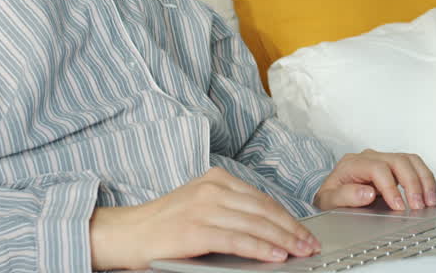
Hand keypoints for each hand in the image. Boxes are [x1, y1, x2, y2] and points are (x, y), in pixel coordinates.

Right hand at [88, 167, 319, 270]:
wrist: (126, 233)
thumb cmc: (163, 224)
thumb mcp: (200, 205)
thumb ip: (230, 209)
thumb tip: (267, 226)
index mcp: (216, 179)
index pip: (262, 199)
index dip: (287, 217)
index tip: (303, 231)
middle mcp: (213, 189)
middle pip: (264, 210)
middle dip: (291, 229)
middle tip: (309, 244)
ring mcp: (204, 208)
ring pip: (255, 225)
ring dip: (282, 241)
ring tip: (299, 252)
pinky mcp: (196, 230)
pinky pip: (237, 240)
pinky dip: (260, 248)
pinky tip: (275, 255)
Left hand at [312, 149, 435, 211]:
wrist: (331, 193)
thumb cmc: (330, 197)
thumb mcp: (328, 201)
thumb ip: (345, 196)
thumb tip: (367, 193)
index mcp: (352, 163)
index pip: (377, 169)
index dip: (391, 187)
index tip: (399, 206)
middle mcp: (369, 157)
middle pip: (398, 161)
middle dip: (412, 184)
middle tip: (418, 206)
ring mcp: (383, 159)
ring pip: (410, 160)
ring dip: (423, 180)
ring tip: (429, 201)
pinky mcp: (393, 165)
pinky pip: (414, 165)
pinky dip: (424, 178)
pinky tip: (429, 194)